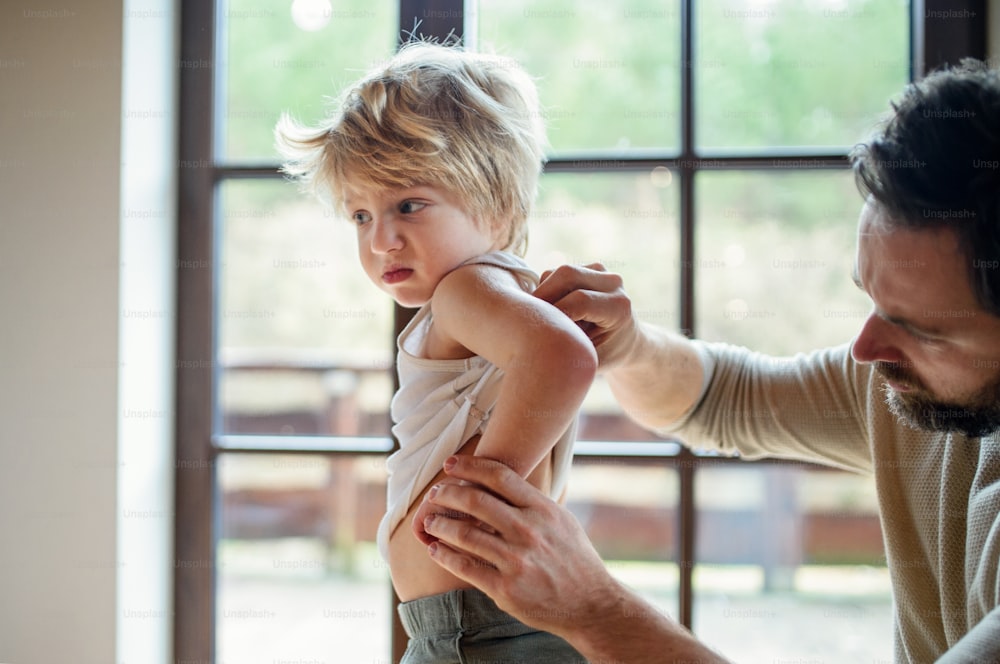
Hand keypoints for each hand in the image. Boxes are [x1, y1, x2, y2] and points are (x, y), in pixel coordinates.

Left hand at [421, 455, 615, 634]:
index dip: (470, 466)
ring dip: (440, 524)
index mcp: (542, 510)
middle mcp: (528, 531)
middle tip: (434, 494)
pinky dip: (444, 555)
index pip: (499, 476)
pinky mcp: (505, 589)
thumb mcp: (561, 520)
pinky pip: (465, 567)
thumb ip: (532, 502)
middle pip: (476, 501)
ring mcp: (516, 561)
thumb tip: (500, 481)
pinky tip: (435, 549)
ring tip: (429, 522)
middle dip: (447, 494)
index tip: (450, 464)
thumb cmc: (574, 558)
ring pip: (465, 534)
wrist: (591, 604)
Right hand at [532, 263, 638, 369]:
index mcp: (619, 306)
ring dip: (542, 294)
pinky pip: (556, 274)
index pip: (579, 301)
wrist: (625, 342)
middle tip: (527, 319)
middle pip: (567, 274)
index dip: (553, 314)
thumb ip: (568, 348)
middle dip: (541, 295)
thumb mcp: (590, 360)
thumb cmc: (606, 356)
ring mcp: (601, 272)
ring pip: (557, 273)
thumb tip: (536, 342)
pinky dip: (545, 291)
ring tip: (543, 320)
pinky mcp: (588, 269)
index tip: (537, 333)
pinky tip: (551, 312)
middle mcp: (613, 283)